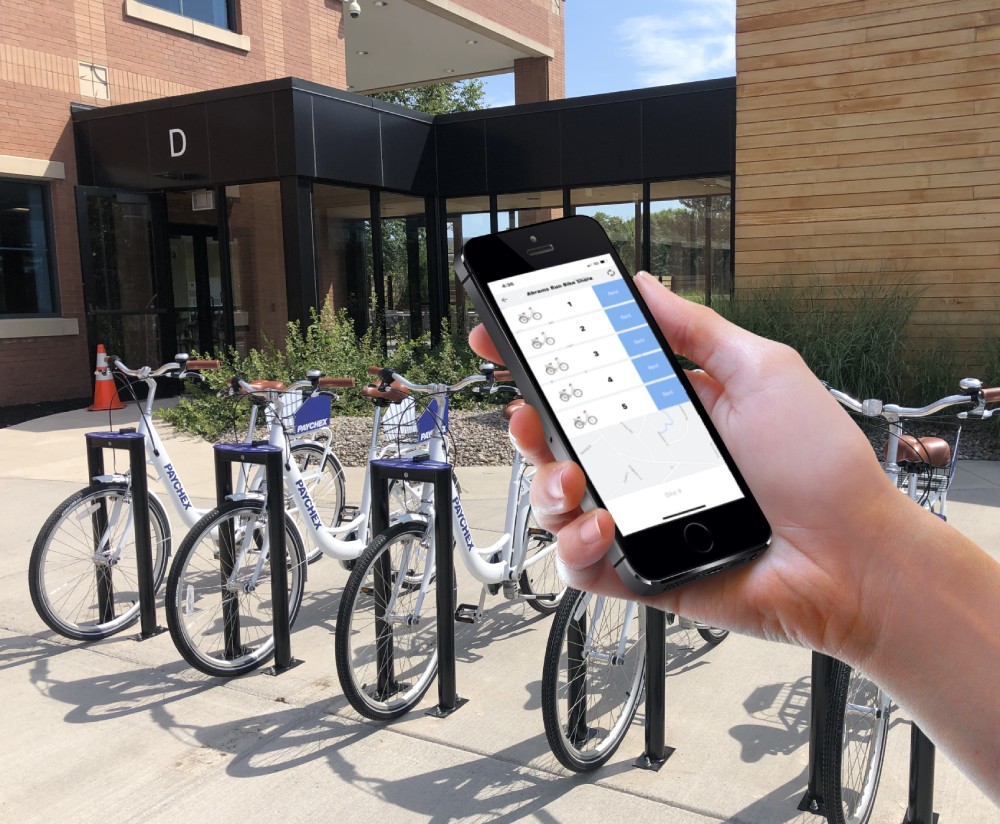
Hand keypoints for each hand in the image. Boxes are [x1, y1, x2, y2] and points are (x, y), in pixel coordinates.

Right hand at [470, 272, 918, 661]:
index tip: (500, 337)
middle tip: (527, 411)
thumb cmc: (820, 466)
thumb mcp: (761, 372)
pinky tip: (602, 526)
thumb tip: (645, 286)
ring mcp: (637, 519)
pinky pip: (580, 564)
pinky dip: (576, 545)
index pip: (586, 384)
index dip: (538, 362)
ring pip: (556, 503)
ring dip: (546, 486)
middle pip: (557, 442)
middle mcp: (643, 465)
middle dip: (526, 424)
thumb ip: (697, 329)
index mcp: (665, 415)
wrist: (853, 555)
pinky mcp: (640, 573)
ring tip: (573, 479)